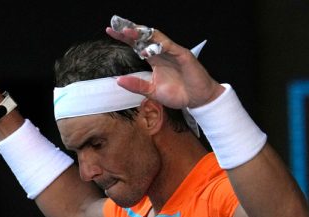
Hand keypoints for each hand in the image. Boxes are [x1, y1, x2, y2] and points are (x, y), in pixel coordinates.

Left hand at [105, 15, 224, 108]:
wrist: (197, 99)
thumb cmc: (177, 93)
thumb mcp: (152, 91)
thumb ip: (136, 85)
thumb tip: (118, 80)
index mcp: (154, 59)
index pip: (137, 44)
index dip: (124, 37)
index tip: (110, 31)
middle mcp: (162, 52)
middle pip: (144, 37)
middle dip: (131, 30)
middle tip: (116, 25)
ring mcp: (173, 52)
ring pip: (156, 38)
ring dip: (142, 34)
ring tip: (128, 31)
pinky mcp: (184, 55)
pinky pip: (171, 47)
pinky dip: (160, 45)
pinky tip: (148, 46)